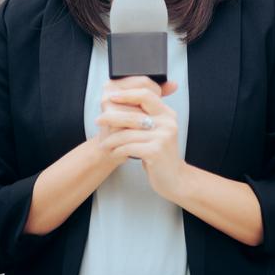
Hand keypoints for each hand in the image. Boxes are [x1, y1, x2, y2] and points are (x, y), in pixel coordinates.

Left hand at [95, 77, 185, 200]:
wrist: (175, 179)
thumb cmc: (161, 154)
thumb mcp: (159, 131)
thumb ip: (147, 116)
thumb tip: (123, 100)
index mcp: (167, 114)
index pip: (146, 95)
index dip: (127, 94)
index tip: (112, 96)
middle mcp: (167, 123)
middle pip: (133, 115)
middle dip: (112, 117)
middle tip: (99, 120)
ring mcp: (163, 137)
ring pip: (127, 134)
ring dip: (111, 139)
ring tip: (103, 144)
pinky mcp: (155, 152)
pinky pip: (129, 147)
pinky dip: (118, 150)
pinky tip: (114, 153)